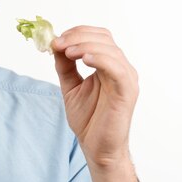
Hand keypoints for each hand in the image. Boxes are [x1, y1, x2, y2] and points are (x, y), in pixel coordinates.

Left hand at [52, 26, 141, 181]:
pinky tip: (83, 59)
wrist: (97, 148)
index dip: (77, 32)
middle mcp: (121, 68)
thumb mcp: (71, 87)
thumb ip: (65, 66)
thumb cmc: (89, 120)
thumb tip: (55, 45)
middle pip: (104, 38)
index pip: (98, 37)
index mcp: (109, 66)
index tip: (55, 39)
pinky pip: (116, 68)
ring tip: (66, 51)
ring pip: (110, 50)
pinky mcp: (127, 91)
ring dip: (85, 45)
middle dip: (78, 36)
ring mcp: (126, 79)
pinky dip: (100, 59)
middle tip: (57, 44)